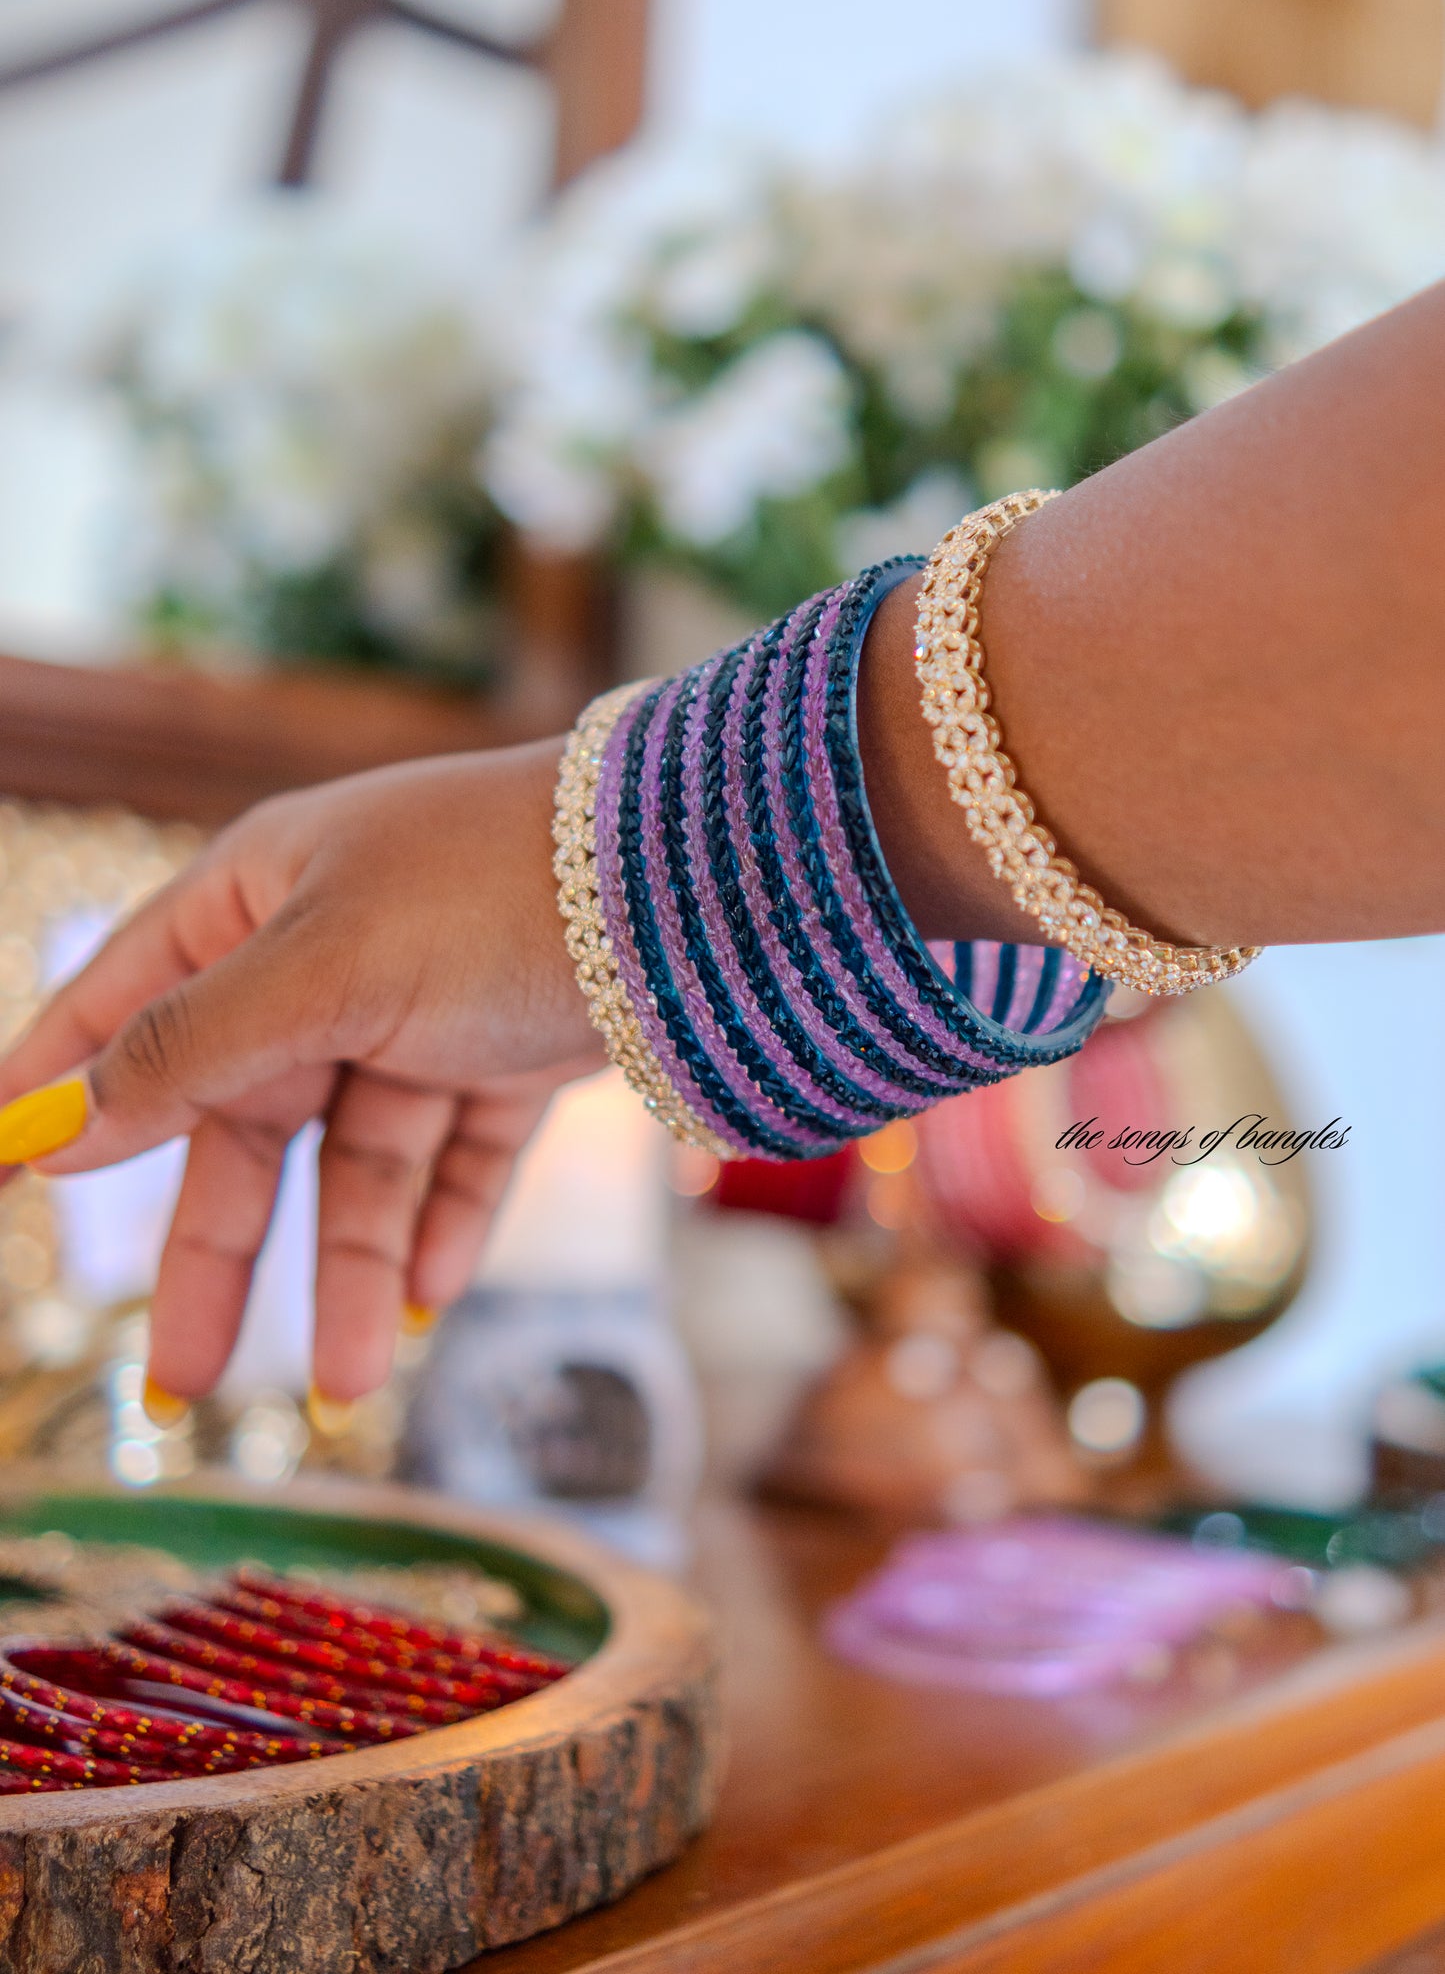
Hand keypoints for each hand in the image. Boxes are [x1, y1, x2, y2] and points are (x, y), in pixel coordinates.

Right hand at [0, 740, 602, 1413]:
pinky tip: (423, 1305)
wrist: (693, 883)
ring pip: (359, 1164)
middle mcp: (331, 956)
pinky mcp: (514, 1055)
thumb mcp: (318, 970)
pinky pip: (456, 1160)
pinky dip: (440, 1228)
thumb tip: (53, 1123)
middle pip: (245, 1125)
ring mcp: (426, 1009)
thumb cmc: (489, 893)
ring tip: (342, 1385)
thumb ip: (186, 1050)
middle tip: (175, 1385)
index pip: (125, 1009)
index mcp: (260, 900)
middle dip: (220, 1254)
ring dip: (348, 1270)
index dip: (58, 1094)